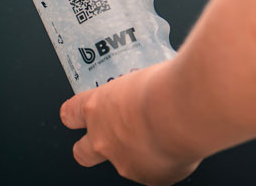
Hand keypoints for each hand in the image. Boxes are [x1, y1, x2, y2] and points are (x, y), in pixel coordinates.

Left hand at [60, 61, 201, 184]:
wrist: (184, 111)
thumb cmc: (164, 88)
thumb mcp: (141, 79)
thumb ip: (135, 94)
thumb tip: (144, 94)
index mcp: (96, 107)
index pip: (71, 114)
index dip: (74, 116)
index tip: (77, 115)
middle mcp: (103, 138)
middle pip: (82, 153)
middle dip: (91, 149)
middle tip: (111, 139)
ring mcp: (124, 162)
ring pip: (125, 163)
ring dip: (139, 153)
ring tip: (165, 135)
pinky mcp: (149, 178)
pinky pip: (155, 172)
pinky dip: (165, 163)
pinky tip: (178, 146)